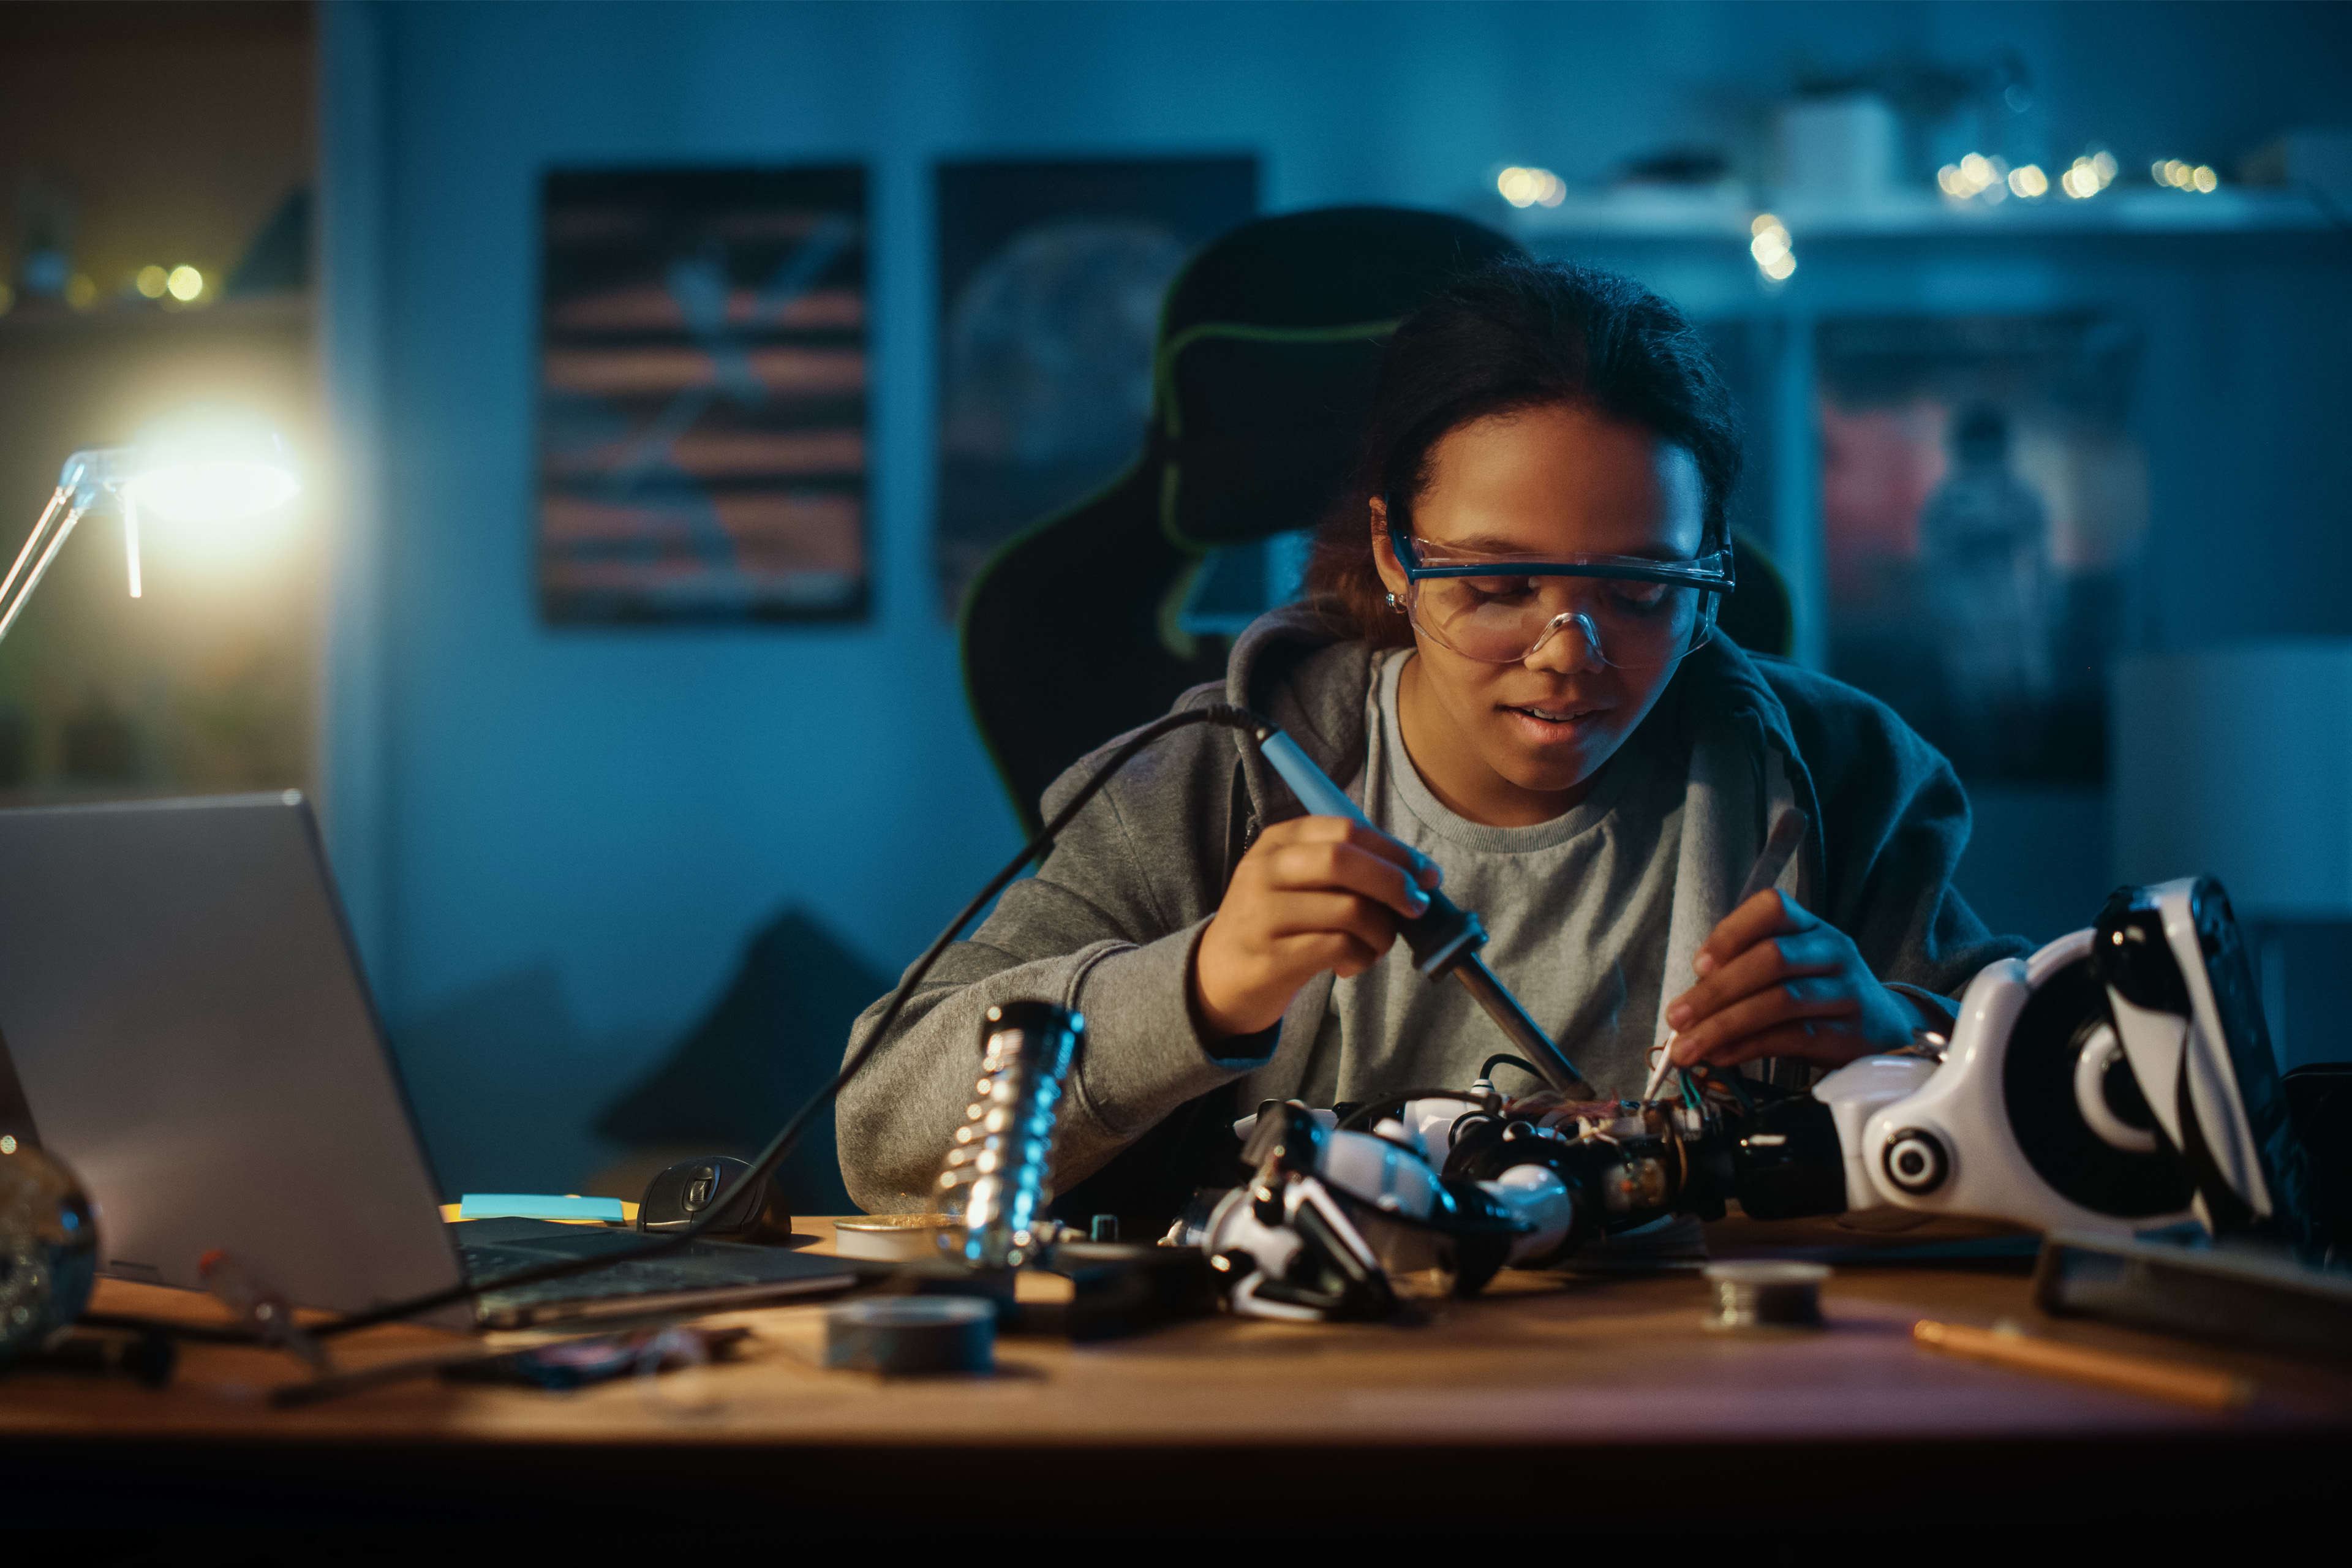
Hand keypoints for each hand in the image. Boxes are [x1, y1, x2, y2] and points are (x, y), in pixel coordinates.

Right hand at [1190, 817, 1441, 1040]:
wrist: (1217, 976)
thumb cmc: (1275, 924)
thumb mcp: (1297, 881)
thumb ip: (1345, 867)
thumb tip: (1416, 875)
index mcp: (1278, 841)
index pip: (1346, 829)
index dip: (1395, 851)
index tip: (1427, 874)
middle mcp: (1265, 870)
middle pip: (1344, 860)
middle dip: (1395, 883)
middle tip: (1416, 907)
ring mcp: (1263, 914)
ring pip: (1349, 909)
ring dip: (1381, 931)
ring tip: (1375, 945)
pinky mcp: (1271, 957)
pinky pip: (1338, 948)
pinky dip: (1361, 957)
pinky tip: (1352, 964)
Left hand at [1661, 890, 1920, 1071]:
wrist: (1885, 1031)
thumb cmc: (1820, 997)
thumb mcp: (1790, 971)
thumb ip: (1744, 974)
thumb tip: (1687, 1005)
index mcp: (1811, 927)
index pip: (1771, 908)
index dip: (1730, 933)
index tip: (1698, 965)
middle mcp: (1832, 951)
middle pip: (1771, 958)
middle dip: (1716, 990)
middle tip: (1677, 1017)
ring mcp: (1846, 992)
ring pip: (1780, 1001)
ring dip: (1724, 1025)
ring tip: (1688, 1047)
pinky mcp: (1849, 1033)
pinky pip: (1793, 1038)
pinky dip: (1749, 1047)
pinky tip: (1721, 1055)